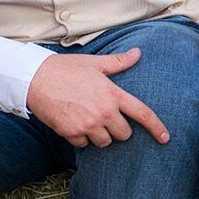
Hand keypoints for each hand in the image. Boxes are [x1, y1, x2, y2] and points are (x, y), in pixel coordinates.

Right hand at [26, 49, 168, 148]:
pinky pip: (83, 145)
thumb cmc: (64, 68)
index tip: (165, 138)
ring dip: (99, 135)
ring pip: (105, 142)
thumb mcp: (94, 63)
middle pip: (124, 134)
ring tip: (87, 120)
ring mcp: (88, 124)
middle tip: (105, 118)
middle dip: (118, 129)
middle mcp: (104, 112)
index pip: (143, 113)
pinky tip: (73, 124)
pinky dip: (80, 138)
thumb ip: (118, 62)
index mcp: (113, 94)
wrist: (33, 78)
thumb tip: (137, 53)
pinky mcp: (71, 132)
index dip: (157, 127)